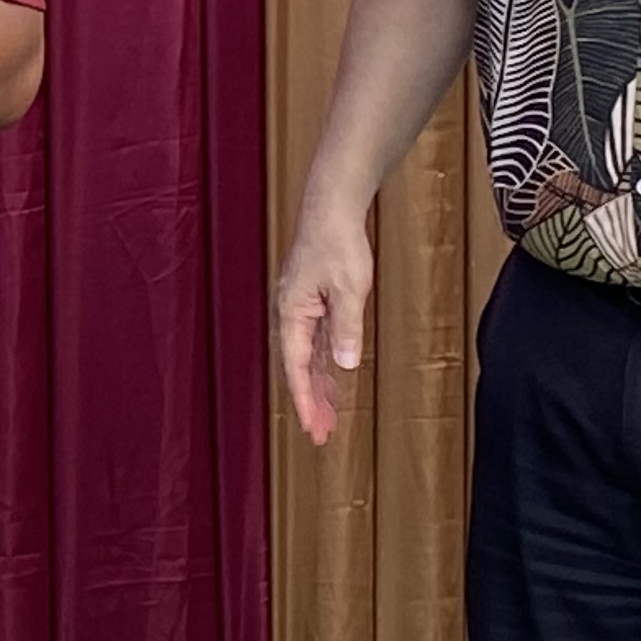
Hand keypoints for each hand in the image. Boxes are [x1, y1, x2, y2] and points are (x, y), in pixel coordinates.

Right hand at [273, 204, 374, 448]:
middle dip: (310, 401)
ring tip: (327, 415)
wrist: (332, 206)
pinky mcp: (313, 298)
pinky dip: (323, 363)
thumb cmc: (336, 241)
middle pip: (298, 366)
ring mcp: (301, 306)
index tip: (313, 428)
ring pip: (307, 355)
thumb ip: (346, 328)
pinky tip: (333, 376)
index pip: (296, 367)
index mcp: (292, 312)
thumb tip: (344, 364)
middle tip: (321, 433)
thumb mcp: (349, 289)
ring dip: (317, 384)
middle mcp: (291, 313)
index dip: (305, 400)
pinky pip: (315, 340)